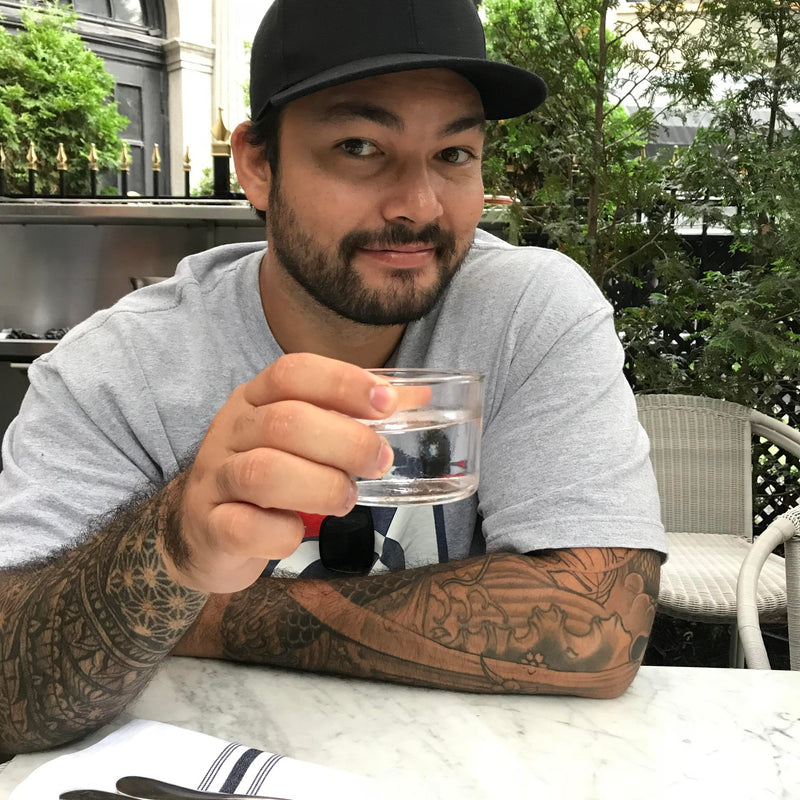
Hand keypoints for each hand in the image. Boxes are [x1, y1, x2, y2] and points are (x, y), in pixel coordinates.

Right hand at [165, 354, 398, 592]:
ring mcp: (215, 479)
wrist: (200, 532)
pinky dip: (282, 533)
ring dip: (320, 486)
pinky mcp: (211, 527)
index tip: (387, 404)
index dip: (342, 383)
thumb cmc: (265, 476)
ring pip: (264, 473)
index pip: (292, 373)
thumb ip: (353, 416)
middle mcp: (230, 431)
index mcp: (255, 399)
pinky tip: (296, 532)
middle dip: (346, 442)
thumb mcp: (300, 436)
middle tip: (379, 463)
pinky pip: (246, 528)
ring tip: (345, 499)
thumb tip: (419, 397)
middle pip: (285, 422)